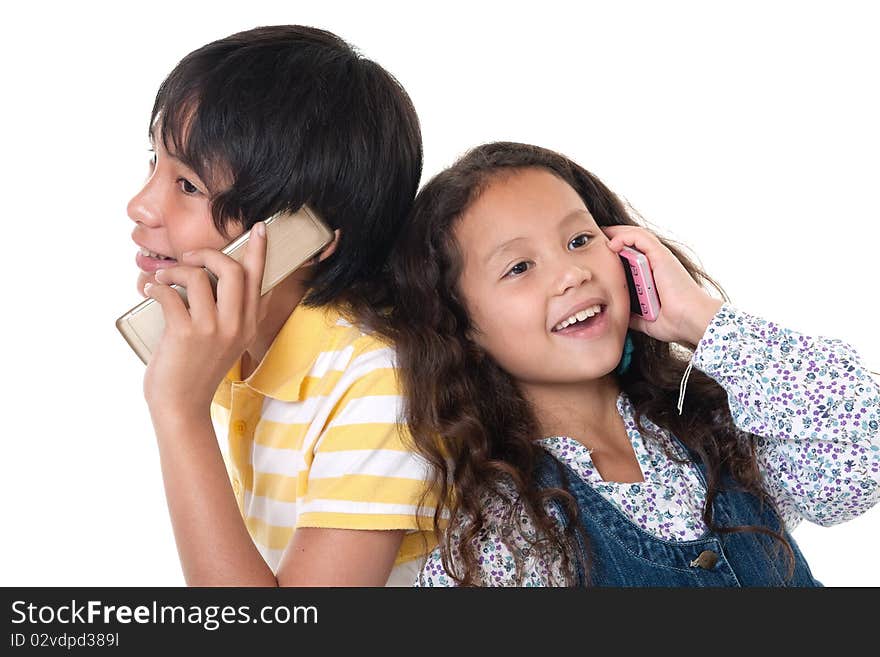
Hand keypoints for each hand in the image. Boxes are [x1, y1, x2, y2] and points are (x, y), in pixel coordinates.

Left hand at [142, 222, 267, 417]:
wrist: (182, 406)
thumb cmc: (198, 371)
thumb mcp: (227, 343)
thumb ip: (231, 314)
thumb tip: (214, 276)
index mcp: (249, 325)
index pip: (259, 279)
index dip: (260, 251)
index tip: (259, 228)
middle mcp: (237, 325)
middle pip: (232, 269)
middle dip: (207, 254)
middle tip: (189, 259)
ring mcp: (213, 330)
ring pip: (199, 276)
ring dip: (174, 271)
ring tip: (163, 280)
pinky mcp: (186, 334)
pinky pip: (170, 294)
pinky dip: (156, 287)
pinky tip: (151, 291)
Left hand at [603, 225, 722, 344]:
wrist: (690, 321)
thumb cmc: (675, 322)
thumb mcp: (645, 320)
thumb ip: (633, 315)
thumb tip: (618, 316)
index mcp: (653, 276)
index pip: (633, 257)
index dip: (617, 253)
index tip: (599, 255)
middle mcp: (656, 264)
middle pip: (633, 243)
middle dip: (614, 239)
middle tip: (595, 241)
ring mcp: (659, 259)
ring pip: (636, 236)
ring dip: (617, 234)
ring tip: (601, 237)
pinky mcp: (661, 256)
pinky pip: (641, 239)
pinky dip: (625, 237)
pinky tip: (612, 244)